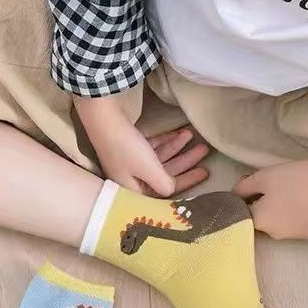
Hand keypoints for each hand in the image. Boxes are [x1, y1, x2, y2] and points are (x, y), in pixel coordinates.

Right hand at [74, 95, 208, 196]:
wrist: (102, 116)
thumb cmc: (125, 146)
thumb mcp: (149, 170)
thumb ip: (165, 185)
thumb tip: (172, 189)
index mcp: (132, 190)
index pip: (164, 191)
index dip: (187, 181)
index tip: (205, 172)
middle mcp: (130, 179)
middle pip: (164, 174)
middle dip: (185, 162)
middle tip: (204, 150)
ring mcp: (128, 163)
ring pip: (159, 160)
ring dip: (177, 148)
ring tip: (192, 135)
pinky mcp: (128, 147)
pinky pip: (152, 149)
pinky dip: (165, 142)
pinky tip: (178, 133)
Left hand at [232, 155, 307, 239]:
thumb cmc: (293, 177)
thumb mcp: (261, 177)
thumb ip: (241, 189)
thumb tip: (233, 196)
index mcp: (259, 222)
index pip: (245, 214)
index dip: (248, 200)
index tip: (257, 188)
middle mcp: (274, 236)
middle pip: (263, 221)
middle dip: (264, 207)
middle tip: (276, 189)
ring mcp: (294, 238)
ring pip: (280, 226)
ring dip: (280, 214)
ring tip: (293, 195)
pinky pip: (297, 227)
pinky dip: (297, 218)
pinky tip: (306, 204)